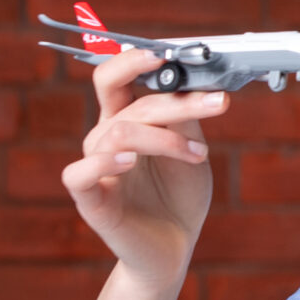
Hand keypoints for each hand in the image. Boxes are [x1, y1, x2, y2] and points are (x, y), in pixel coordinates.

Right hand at [59, 47, 228, 290]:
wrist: (175, 247)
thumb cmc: (179, 195)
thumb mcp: (192, 148)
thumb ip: (186, 117)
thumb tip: (194, 81)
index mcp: (126, 118)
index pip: (116, 76)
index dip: (135, 59)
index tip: (170, 52)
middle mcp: (105, 136)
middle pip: (126, 101)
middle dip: (175, 100)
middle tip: (219, 103)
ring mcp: (95, 167)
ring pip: (118, 133)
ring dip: (165, 138)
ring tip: (199, 153)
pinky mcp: (90, 200)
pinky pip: (79, 173)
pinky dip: (103, 163)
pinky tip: (130, 162)